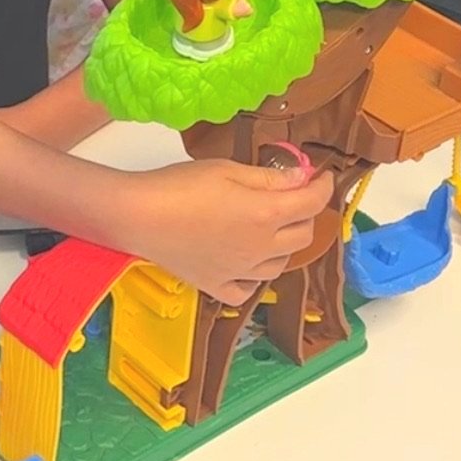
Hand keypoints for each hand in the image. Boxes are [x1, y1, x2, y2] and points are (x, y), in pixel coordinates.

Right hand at [117, 158, 333, 303]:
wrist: (138, 216)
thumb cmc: (180, 185)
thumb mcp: (228, 170)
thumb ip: (269, 177)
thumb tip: (303, 178)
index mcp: (266, 215)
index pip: (312, 202)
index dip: (322, 186)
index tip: (321, 177)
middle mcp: (260, 248)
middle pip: (302, 235)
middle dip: (306, 213)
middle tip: (295, 196)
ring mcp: (239, 271)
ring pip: (280, 265)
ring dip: (284, 245)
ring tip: (271, 228)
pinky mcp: (215, 284)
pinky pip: (246, 290)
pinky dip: (254, 278)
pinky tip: (247, 265)